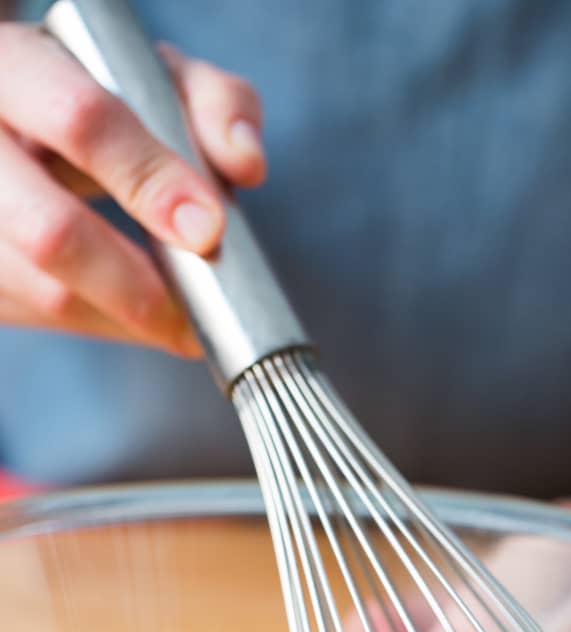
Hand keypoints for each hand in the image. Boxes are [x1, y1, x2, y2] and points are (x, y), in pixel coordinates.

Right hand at [0, 25, 265, 354]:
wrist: (16, 128)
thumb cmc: (95, 99)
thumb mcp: (154, 79)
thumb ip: (213, 104)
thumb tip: (246, 162)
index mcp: (15, 67)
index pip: (83, 122)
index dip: (151, 181)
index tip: (208, 231)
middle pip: (49, 231)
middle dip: (135, 283)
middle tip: (193, 315)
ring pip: (45, 291)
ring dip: (126, 320)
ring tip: (181, 324)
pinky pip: (40, 316)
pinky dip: (103, 324)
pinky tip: (139, 314)